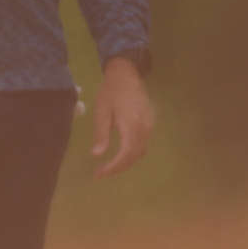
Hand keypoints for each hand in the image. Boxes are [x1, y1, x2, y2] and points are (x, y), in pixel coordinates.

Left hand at [90, 57, 154, 176]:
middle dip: (118, 167)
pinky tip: (120, 154)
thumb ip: (101, 134)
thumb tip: (97, 154)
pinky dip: (132, 153)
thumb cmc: (110, 91)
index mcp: (131, 124)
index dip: (114, 167)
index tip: (99, 174)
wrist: (126, 74)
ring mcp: (150, 125)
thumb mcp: (101, 111)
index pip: (126, 154)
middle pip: (134, 155)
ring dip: (126, 162)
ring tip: (109, 167)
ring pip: (140, 151)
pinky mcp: (150, 123)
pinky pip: (143, 143)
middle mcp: (144, 127)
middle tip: (101, 173)